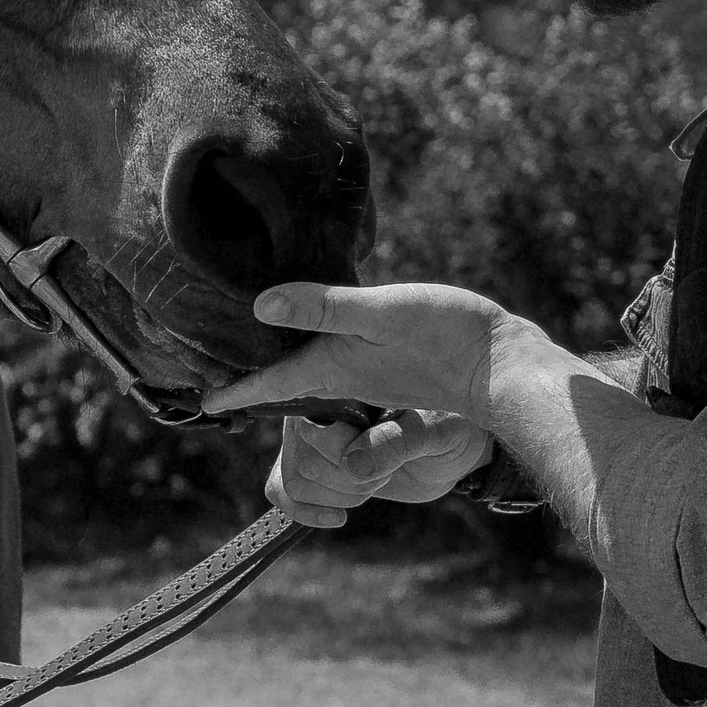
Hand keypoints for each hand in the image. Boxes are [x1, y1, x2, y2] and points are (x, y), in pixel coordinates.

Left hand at [204, 281, 519, 420]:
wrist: (502, 364)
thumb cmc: (444, 335)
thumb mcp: (380, 315)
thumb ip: (325, 308)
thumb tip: (260, 304)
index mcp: (332, 366)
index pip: (272, 382)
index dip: (237, 390)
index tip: (204, 402)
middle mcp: (344, 376)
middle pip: (286, 383)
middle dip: (253, 381)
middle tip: (218, 369)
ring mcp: (367, 373)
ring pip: (312, 375)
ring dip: (282, 368)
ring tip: (257, 352)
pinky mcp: (388, 363)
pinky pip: (340, 365)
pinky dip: (317, 353)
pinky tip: (319, 337)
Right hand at [267, 411, 493, 529]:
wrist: (453, 447)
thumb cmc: (449, 424)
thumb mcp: (434, 430)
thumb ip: (397, 440)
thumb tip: (353, 464)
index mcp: (341, 379)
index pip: (311, 420)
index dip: (338, 449)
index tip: (376, 461)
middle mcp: (315, 402)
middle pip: (304, 458)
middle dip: (350, 478)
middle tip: (389, 467)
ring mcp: (310, 435)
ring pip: (297, 481)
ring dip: (344, 494)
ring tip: (379, 477)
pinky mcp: (312, 464)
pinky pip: (282, 491)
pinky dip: (305, 512)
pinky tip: (337, 518)